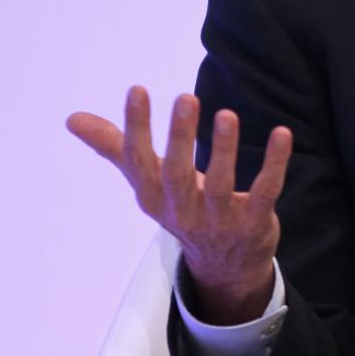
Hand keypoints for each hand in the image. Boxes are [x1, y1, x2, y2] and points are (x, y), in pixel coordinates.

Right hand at [67, 86, 292, 323]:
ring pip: (222, 186)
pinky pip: (266, 191)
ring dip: (224, 150)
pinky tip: (282, 134)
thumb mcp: (149, 182)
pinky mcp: (254, 222)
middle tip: (185, 97)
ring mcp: (220, 221)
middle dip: (180, 138)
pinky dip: (274, 164)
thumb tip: (72, 118)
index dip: (136, 128)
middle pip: (177, 176)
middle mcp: (183, 211)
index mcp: (154, 196)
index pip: (139, 162)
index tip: (137, 90)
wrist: (224, 265)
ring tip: (227, 114)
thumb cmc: (183, 207)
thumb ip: (115, 147)